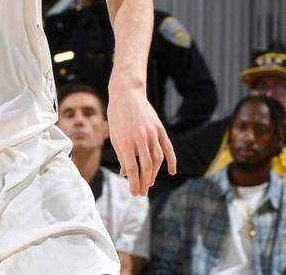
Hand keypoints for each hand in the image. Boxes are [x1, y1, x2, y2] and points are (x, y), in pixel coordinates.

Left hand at [107, 79, 175, 195]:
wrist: (127, 94)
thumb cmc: (117, 116)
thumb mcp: (114, 136)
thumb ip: (121, 156)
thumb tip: (125, 174)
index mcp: (126, 140)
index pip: (132, 168)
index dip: (134, 182)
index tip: (134, 192)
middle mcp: (140, 137)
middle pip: (146, 166)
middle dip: (145, 182)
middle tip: (142, 192)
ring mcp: (152, 132)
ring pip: (158, 159)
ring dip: (155, 174)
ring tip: (150, 183)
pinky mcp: (160, 128)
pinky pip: (168, 148)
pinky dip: (171, 160)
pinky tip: (171, 172)